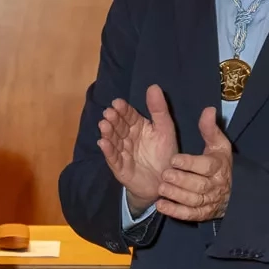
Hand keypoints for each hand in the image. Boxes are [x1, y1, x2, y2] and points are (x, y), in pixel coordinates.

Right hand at [97, 84, 178, 211]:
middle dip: (113, 120)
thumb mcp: (166, 129)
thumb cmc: (166, 154)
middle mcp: (128, 137)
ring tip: (104, 125)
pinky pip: (113, 158)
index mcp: (138, 126)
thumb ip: (159, 109)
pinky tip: (102, 143)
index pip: (129, 115)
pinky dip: (107, 151)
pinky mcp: (120, 167)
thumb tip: (153, 86)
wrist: (166, 182)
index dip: (123, 110)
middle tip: (109, 113)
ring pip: (113, 140)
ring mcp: (122, 152)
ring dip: (107, 133)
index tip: (118, 103)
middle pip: (119, 126)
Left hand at [156, 107, 231, 221]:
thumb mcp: (218, 145)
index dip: (190, 163)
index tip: (174, 159)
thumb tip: (208, 109)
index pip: (205, 166)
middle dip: (181, 180)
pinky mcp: (203, 214)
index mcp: (218, 167)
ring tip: (161, 188)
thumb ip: (210, 129)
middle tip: (164, 174)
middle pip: (198, 185)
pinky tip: (161, 206)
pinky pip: (189, 215)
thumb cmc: (219, 164)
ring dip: (176, 195)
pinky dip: (175, 212)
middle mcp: (215, 186)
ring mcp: (209, 202)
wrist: (233, 192)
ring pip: (193, 200)